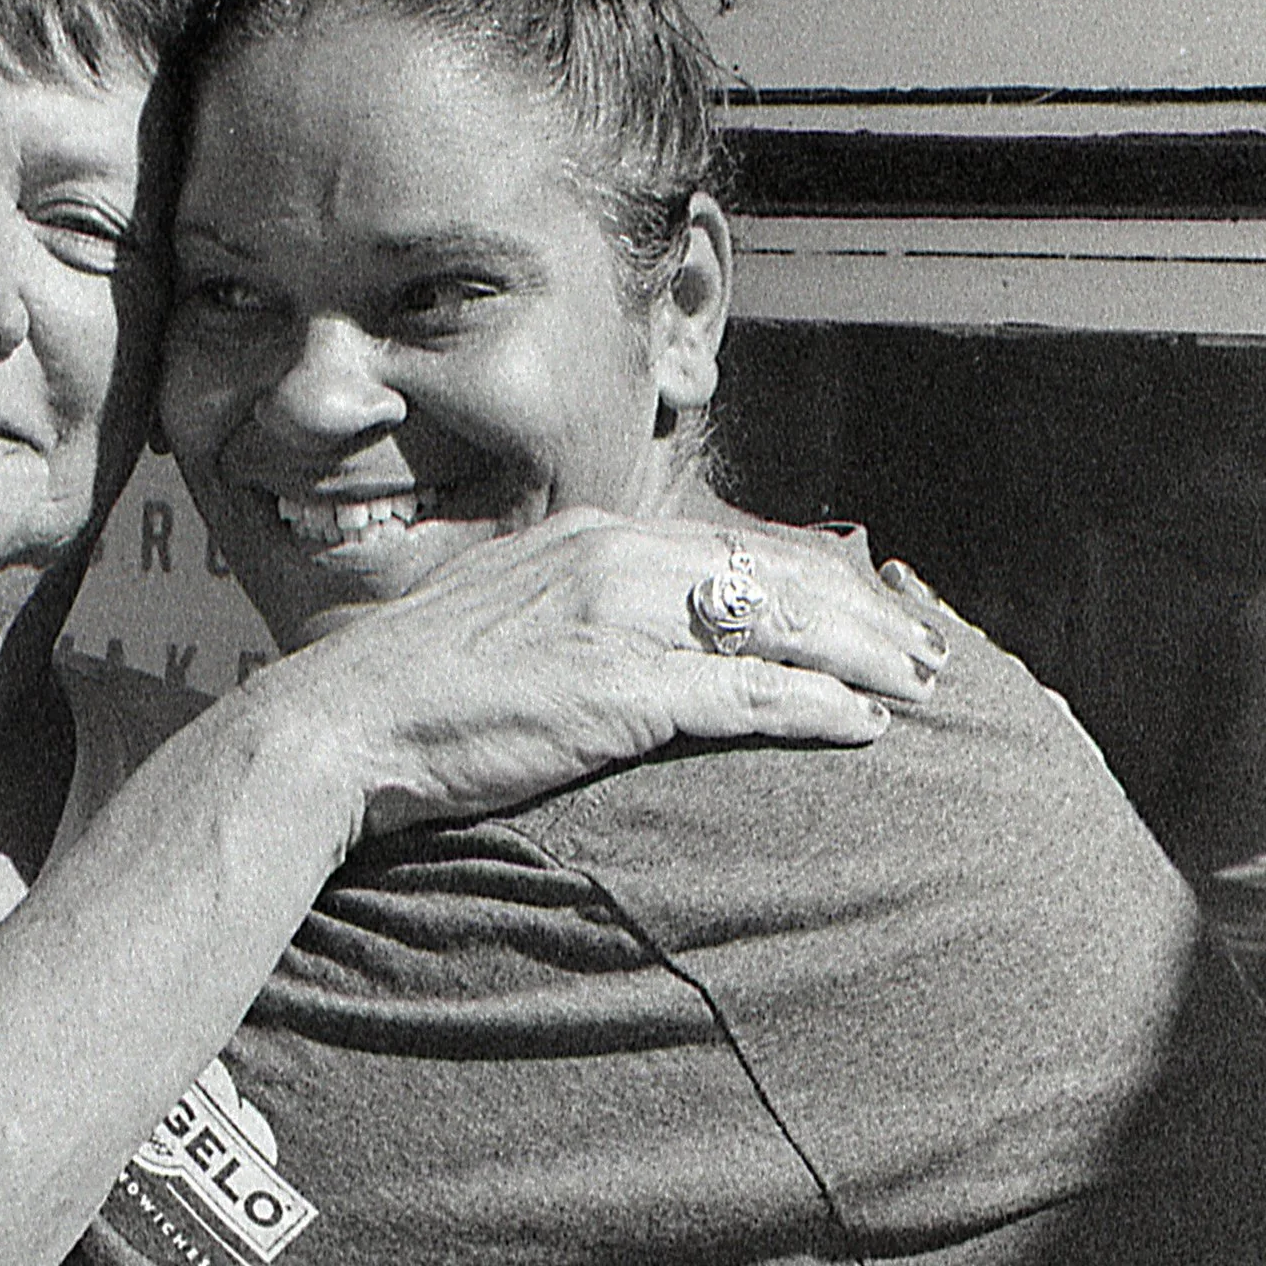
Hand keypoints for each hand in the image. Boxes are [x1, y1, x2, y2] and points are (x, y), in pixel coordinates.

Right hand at [280, 507, 948, 838]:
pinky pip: (743, 695)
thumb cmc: (408, 693)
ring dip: (862, 659)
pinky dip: (813, 709)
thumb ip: (574, 616)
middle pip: (773, 576)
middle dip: (864, 615)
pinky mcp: (615, 690)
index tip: (870, 612)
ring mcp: (614, 620)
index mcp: (586, 536)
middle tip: (929, 652)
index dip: (816, 580)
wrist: (336, 728)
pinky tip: (861, 728)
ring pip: (775, 626)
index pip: (733, 546)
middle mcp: (610, 558)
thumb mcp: (501, 622)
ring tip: (921, 689)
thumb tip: (630, 649)